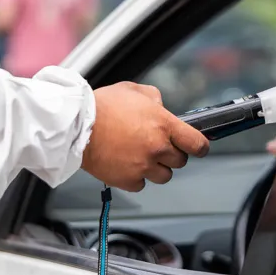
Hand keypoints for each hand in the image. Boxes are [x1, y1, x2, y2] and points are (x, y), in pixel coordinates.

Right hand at [82, 82, 209, 191]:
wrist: (75, 125)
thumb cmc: (100, 106)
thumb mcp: (132, 90)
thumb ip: (154, 98)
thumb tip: (162, 107)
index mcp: (163, 124)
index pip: (197, 143)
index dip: (200, 147)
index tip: (198, 148)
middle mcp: (157, 147)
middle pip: (180, 161)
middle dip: (171, 154)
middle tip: (156, 146)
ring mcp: (143, 166)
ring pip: (164, 176)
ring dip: (156, 168)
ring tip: (139, 156)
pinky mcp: (128, 180)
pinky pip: (141, 184)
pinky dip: (136, 177)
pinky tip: (125, 164)